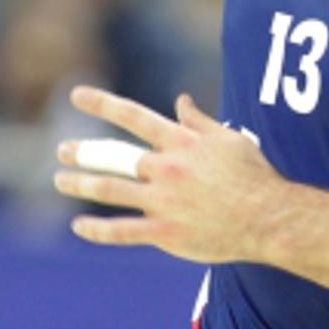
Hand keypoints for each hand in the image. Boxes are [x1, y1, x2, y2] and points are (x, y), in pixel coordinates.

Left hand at [54, 86, 288, 263]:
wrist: (269, 217)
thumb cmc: (254, 176)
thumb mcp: (229, 139)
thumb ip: (199, 121)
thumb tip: (181, 101)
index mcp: (181, 142)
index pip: (133, 116)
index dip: (102, 104)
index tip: (76, 95)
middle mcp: (166, 167)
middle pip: (113, 155)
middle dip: (83, 151)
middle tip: (62, 149)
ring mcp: (163, 201)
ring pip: (109, 189)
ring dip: (80, 183)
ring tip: (60, 180)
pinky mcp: (165, 233)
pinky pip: (122, 231)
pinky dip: (97, 230)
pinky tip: (79, 227)